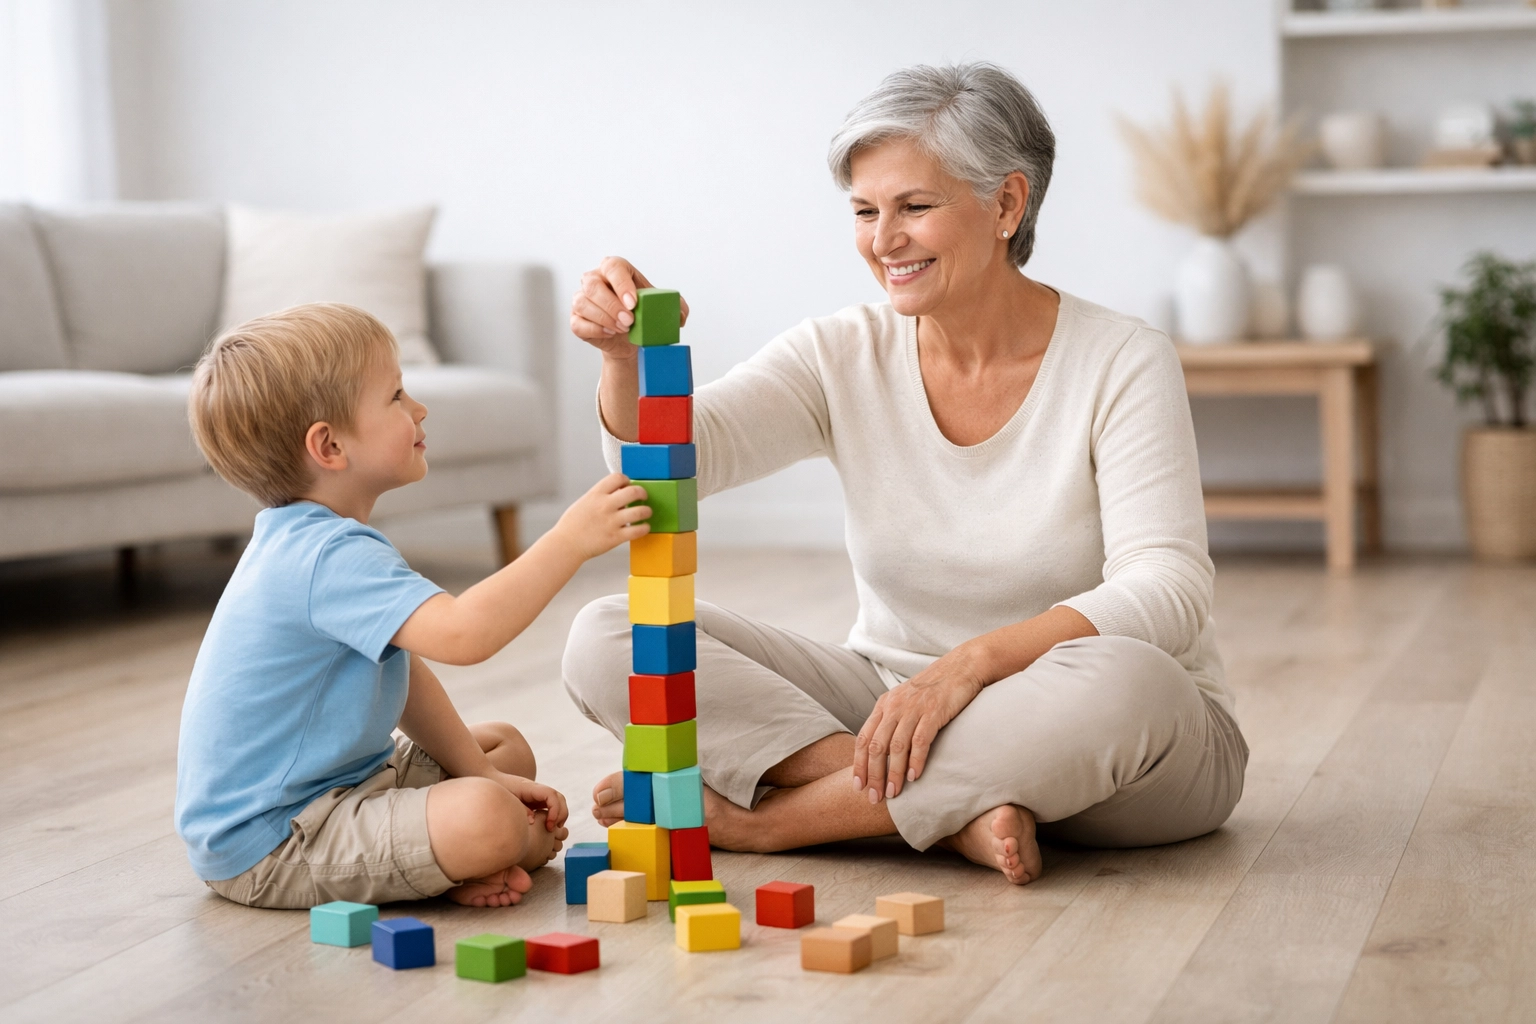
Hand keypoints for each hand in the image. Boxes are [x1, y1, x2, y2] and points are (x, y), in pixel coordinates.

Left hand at [497, 774, 568, 830]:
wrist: (492, 781)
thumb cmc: (498, 790)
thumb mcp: (507, 800)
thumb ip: (520, 809)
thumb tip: (532, 821)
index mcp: (531, 788)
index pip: (551, 795)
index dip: (555, 810)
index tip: (549, 824)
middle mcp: (538, 790)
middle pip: (559, 798)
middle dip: (561, 814)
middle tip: (551, 829)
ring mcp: (538, 794)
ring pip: (558, 801)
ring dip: (559, 815)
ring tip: (551, 829)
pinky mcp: (536, 800)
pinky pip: (551, 806)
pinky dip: (553, 815)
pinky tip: (546, 826)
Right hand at [551, 473, 651, 559]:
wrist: (566, 544)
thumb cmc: (573, 524)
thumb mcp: (584, 502)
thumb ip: (601, 497)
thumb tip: (619, 494)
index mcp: (595, 494)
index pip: (617, 477)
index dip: (626, 480)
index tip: (627, 486)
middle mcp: (605, 505)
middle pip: (633, 491)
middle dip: (642, 493)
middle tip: (643, 497)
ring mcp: (611, 521)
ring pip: (640, 511)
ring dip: (647, 511)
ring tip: (646, 512)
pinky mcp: (615, 537)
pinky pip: (638, 531)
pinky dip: (645, 528)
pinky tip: (644, 527)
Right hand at [569, 256, 689, 358]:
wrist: (630, 340)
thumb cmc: (643, 317)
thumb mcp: (662, 308)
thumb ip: (676, 307)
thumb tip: (681, 315)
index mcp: (615, 269)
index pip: (613, 267)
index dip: (622, 284)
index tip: (634, 303)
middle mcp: (595, 280)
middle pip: (593, 285)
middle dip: (612, 305)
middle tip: (629, 321)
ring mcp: (582, 299)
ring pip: (583, 303)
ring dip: (604, 318)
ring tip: (623, 328)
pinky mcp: (576, 319)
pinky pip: (578, 322)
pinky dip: (595, 329)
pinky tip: (610, 332)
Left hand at [853, 647, 986, 803]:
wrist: (961, 667)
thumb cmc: (933, 689)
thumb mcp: (905, 702)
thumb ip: (892, 722)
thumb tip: (882, 753)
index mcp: (884, 705)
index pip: (864, 739)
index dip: (859, 764)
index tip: (858, 786)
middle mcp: (894, 706)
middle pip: (877, 746)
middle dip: (873, 775)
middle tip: (874, 798)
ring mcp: (914, 708)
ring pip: (897, 746)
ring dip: (894, 773)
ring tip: (893, 793)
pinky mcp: (934, 711)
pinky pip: (920, 740)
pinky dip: (916, 761)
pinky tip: (915, 777)